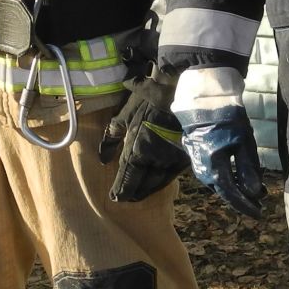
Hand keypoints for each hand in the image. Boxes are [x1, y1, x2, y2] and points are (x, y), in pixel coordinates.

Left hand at [99, 74, 188, 201]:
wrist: (180, 88)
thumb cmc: (147, 99)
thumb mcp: (124, 115)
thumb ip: (112, 137)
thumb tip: (103, 158)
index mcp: (138, 151)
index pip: (127, 178)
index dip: (121, 190)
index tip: (115, 198)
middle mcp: (155, 160)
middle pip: (143, 185)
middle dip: (134, 193)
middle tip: (127, 199)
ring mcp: (172, 159)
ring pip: (159, 183)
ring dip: (149, 190)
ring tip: (141, 195)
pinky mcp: (185, 155)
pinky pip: (173, 175)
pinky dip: (164, 181)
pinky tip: (160, 182)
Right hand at [174, 102, 263, 217]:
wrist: (204, 104)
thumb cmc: (228, 121)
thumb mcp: (243, 144)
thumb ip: (248, 169)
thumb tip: (255, 193)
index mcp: (215, 169)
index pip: (232, 195)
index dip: (246, 206)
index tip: (260, 213)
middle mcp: (203, 172)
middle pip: (225, 191)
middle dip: (244, 198)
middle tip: (262, 200)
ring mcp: (198, 166)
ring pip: (220, 184)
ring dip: (237, 188)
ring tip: (256, 188)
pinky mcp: (197, 159)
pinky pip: (214, 175)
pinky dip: (228, 178)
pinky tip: (239, 175)